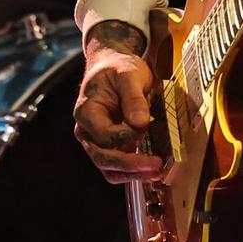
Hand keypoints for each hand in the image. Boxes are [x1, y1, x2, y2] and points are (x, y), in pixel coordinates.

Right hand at [72, 21, 163, 183]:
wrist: (113, 67)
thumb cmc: (118, 69)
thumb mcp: (128, 75)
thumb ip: (133, 98)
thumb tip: (140, 123)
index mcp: (86, 112)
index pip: (104, 136)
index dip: (125, 137)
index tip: (145, 128)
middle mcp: (86, 131)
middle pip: (103, 158)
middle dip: (130, 165)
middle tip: (156, 166)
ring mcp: (95, 142)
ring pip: (109, 169)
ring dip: (133, 174)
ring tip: (156, 173)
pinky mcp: (108, 148)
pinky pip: (117, 168)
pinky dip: (133, 172)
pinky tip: (151, 170)